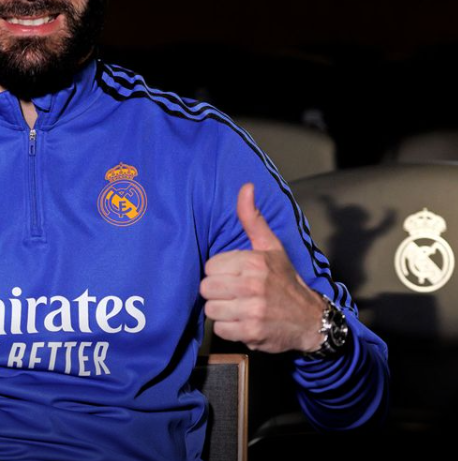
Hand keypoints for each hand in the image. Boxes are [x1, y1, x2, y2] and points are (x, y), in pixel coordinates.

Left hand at [199, 183, 324, 353]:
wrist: (311, 319)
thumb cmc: (284, 280)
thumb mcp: (271, 247)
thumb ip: (252, 219)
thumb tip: (246, 187)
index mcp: (254, 262)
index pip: (210, 267)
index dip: (220, 273)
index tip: (235, 277)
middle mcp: (253, 285)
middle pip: (207, 288)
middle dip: (218, 292)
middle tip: (236, 294)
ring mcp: (252, 310)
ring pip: (211, 309)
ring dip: (222, 311)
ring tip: (240, 308)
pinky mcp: (251, 332)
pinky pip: (220, 329)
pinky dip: (230, 329)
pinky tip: (244, 322)